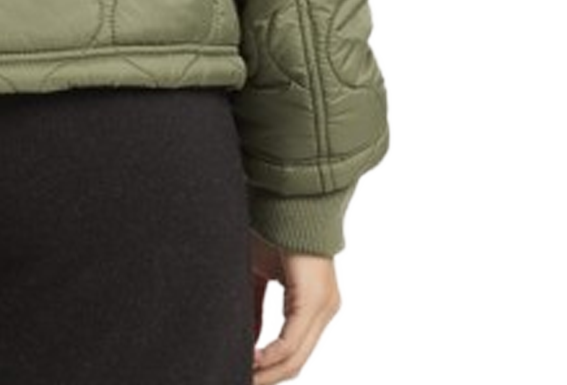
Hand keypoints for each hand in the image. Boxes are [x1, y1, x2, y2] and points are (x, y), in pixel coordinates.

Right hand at [249, 232, 342, 382]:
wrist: (286, 199)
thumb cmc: (271, 229)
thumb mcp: (257, 274)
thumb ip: (254, 306)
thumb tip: (246, 338)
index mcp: (313, 305)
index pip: (293, 350)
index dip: (268, 367)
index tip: (244, 371)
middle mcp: (324, 311)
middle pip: (296, 361)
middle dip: (267, 376)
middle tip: (241, 378)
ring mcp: (323, 308)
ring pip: (296, 356)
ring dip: (268, 370)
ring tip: (244, 373)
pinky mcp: (314, 302)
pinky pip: (293, 340)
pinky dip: (272, 354)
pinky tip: (252, 358)